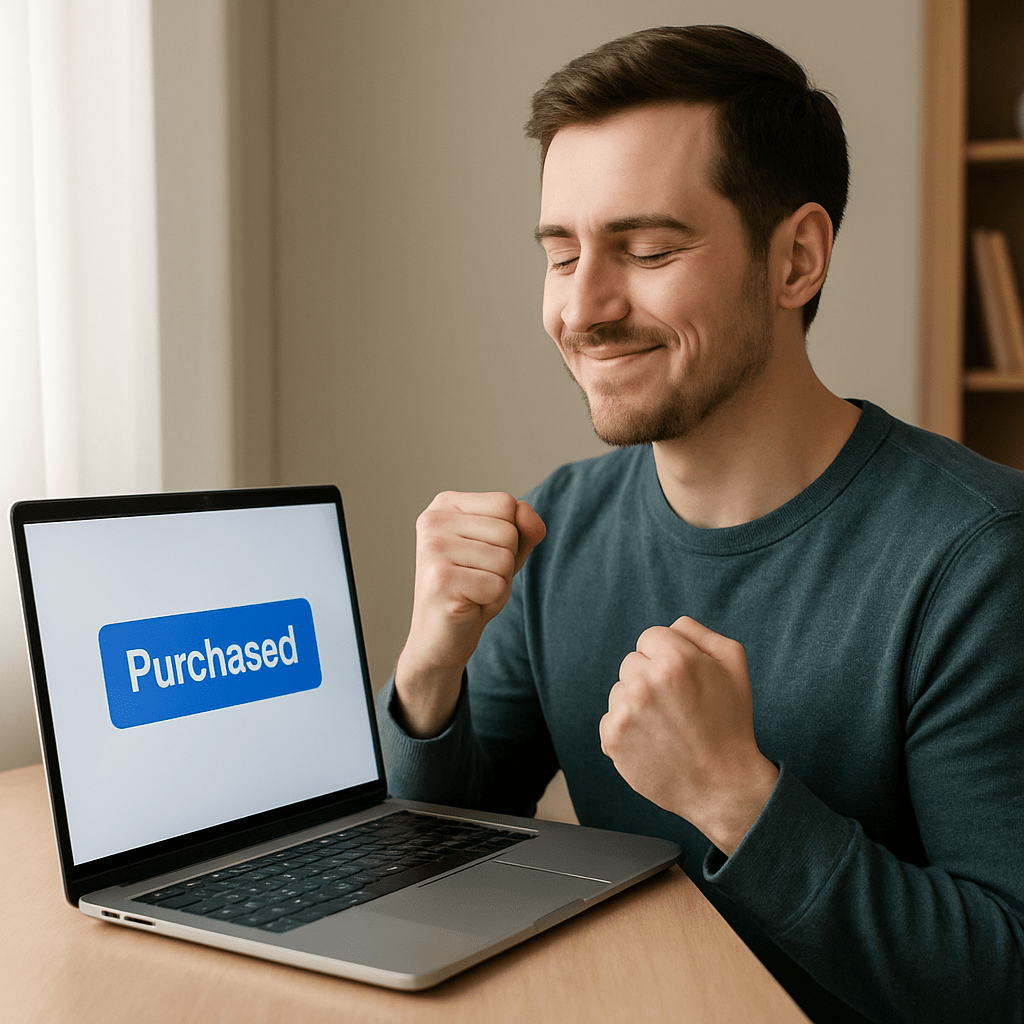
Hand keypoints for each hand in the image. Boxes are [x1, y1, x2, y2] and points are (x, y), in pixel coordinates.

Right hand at [394, 491, 544, 737]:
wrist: (441, 637)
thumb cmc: (474, 588)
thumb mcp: (506, 551)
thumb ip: (523, 526)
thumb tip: (526, 510)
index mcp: (445, 505)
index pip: (507, 503)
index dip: (510, 537)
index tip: (482, 555)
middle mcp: (433, 521)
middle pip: (507, 531)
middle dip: (504, 563)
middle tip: (477, 578)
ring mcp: (433, 549)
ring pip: (504, 560)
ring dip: (498, 583)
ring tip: (472, 591)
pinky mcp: (439, 580)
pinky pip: (496, 586)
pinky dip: (491, 601)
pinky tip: (467, 604)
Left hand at [599, 616, 778, 855]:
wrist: (723, 785)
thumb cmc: (730, 721)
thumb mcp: (733, 664)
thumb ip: (698, 633)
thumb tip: (669, 626)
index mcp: (675, 659)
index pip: (649, 637)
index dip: (668, 657)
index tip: (682, 680)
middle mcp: (645, 682)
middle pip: (632, 662)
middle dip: (651, 678)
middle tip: (677, 706)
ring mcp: (626, 711)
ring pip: (619, 690)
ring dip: (637, 703)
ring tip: (667, 726)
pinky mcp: (612, 738)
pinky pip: (609, 718)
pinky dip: (627, 730)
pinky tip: (653, 742)